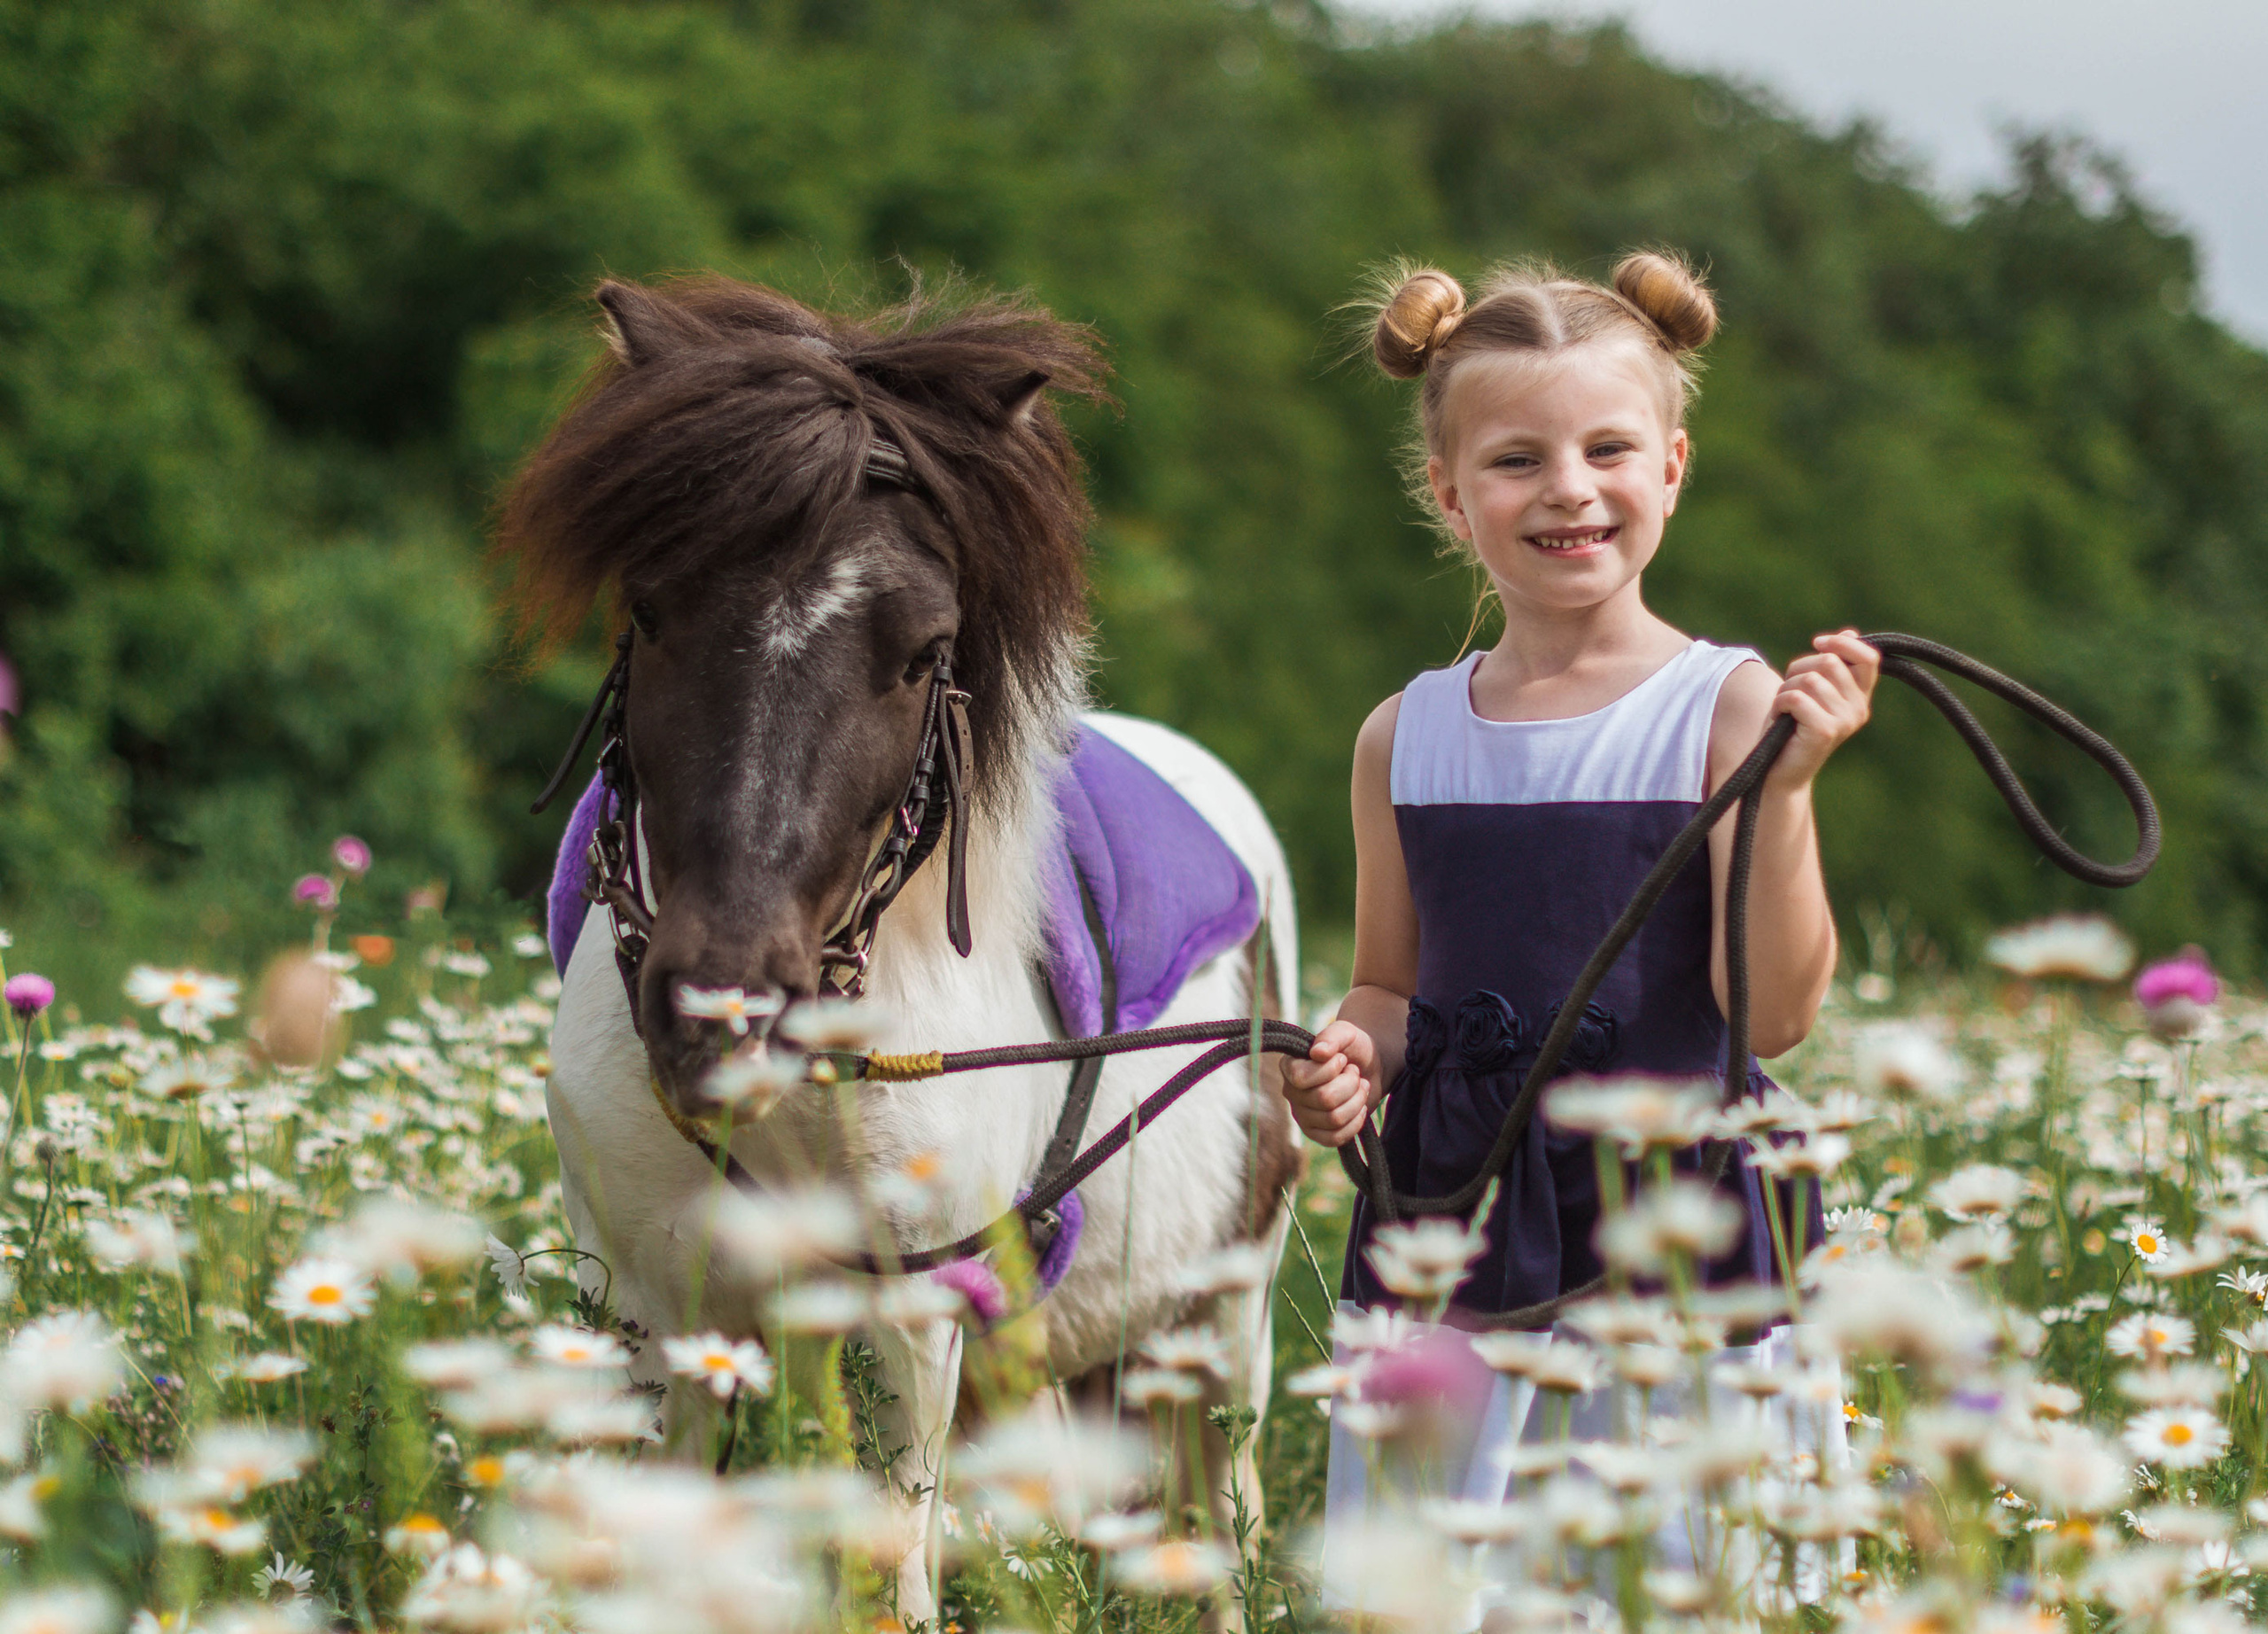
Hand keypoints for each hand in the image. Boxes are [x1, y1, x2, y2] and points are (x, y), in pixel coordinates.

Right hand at [1281, 1019, 1377, 1147]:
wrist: (1370, 1067)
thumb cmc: (1353, 1048)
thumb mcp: (1346, 1033)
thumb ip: (1331, 1037)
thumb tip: (1317, 1052)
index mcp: (1290, 1066)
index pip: (1301, 1077)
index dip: (1329, 1069)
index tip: (1342, 1059)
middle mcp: (1291, 1092)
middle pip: (1324, 1099)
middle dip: (1350, 1084)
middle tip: (1355, 1073)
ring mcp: (1302, 1115)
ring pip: (1334, 1119)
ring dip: (1357, 1101)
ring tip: (1360, 1088)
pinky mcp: (1316, 1133)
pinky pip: (1335, 1138)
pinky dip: (1355, 1123)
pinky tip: (1360, 1108)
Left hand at [1765, 629, 1878, 789]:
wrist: (1780, 771)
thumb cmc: (1792, 726)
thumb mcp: (1813, 689)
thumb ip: (1832, 664)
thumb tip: (1850, 632)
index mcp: (1860, 696)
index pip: (1868, 658)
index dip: (1842, 644)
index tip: (1817, 643)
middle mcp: (1859, 709)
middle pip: (1830, 662)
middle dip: (1799, 669)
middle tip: (1790, 691)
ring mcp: (1845, 721)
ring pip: (1809, 680)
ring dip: (1786, 690)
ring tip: (1785, 709)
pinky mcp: (1825, 731)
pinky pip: (1796, 698)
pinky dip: (1779, 704)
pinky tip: (1781, 720)